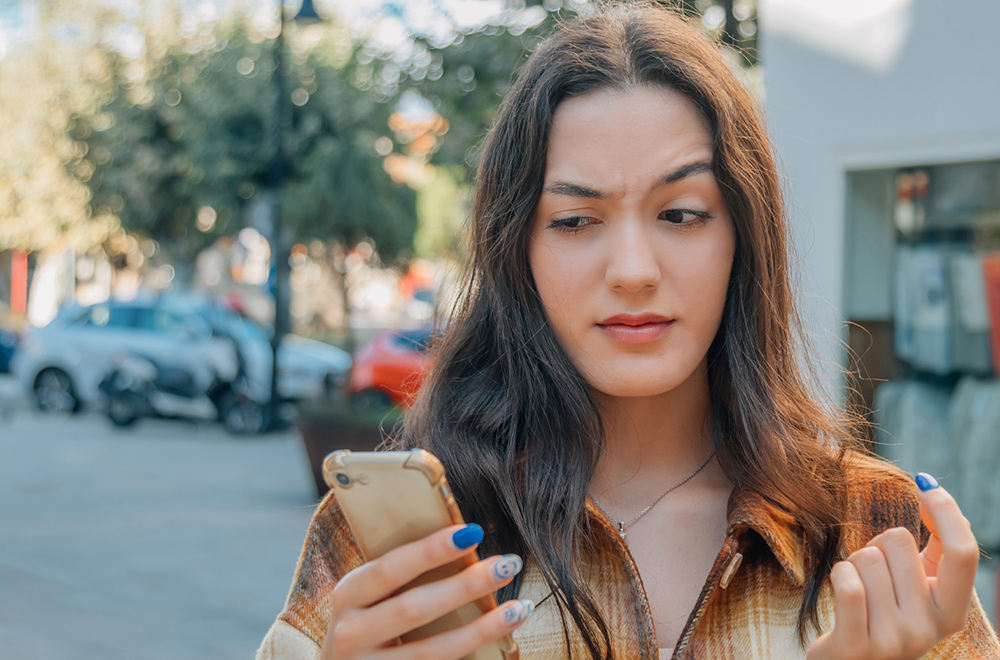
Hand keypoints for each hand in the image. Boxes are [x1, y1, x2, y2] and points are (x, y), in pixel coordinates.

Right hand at [320, 523, 532, 659]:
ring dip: (481, 629)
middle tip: (508, 563)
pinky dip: (473, 655)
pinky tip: (501, 640)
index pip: (391, 567)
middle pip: (414, 609)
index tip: (472, 532)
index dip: (431, 550)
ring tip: (518, 608)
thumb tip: (465, 542)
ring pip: (432, 651)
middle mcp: (351, 633)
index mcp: (348, 594)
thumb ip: (402, 575)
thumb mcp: (369, 596)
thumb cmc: (367, 621)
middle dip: (466, 586)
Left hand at [807, 473, 978, 659]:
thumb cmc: (882, 612)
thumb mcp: (917, 585)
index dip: (945, 510)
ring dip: (854, 564)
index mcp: (951, 613)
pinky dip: (839, 575)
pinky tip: (842, 593)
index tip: (925, 483)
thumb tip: (934, 492)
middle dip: (878, 546)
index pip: (963, 554)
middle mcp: (928, 630)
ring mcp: (894, 642)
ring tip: (858, 592)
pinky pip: (847, 582)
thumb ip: (936, 546)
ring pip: (867, 557)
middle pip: (898, 541)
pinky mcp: (856, 647)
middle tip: (875, 578)